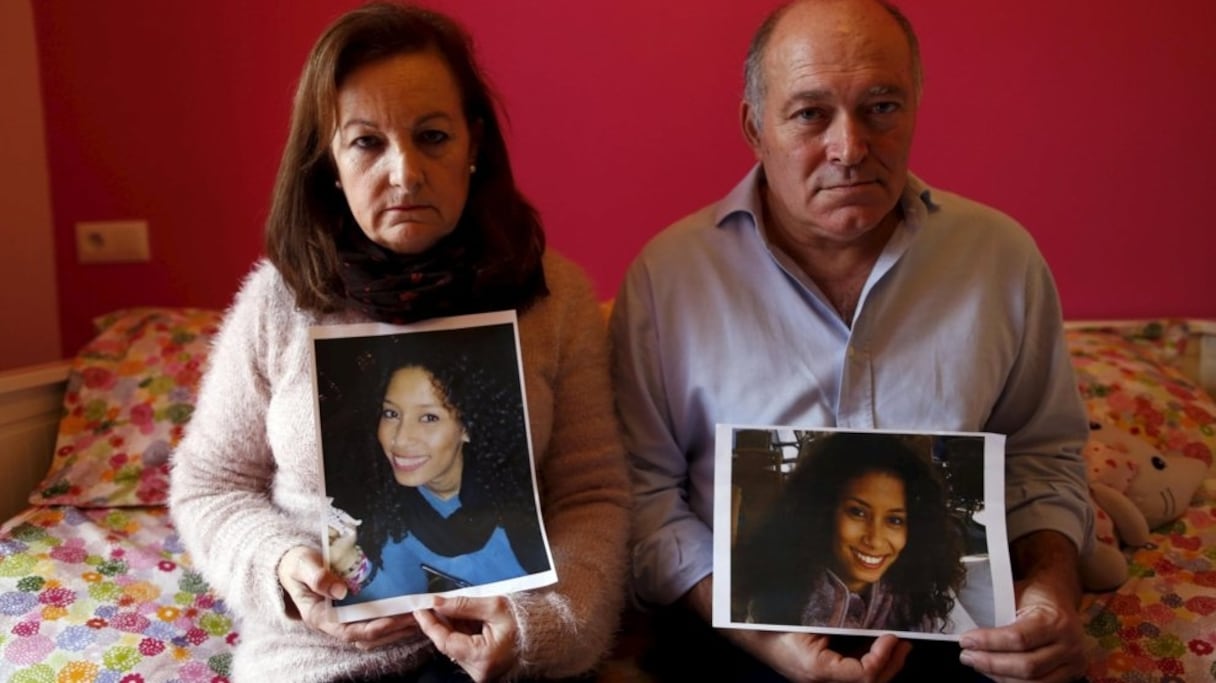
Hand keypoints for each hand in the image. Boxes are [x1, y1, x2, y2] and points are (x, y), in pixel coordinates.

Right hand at [276, 545, 419, 648]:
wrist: (295, 563)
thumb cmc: (297, 564)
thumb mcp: (303, 566)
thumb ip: (317, 577)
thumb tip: (340, 591)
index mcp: (321, 617)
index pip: (350, 632)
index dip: (374, 628)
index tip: (394, 620)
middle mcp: (334, 622)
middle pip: (368, 636)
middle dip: (393, 630)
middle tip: (418, 618)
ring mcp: (344, 618)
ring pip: (374, 632)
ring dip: (397, 628)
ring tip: (420, 616)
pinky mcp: (353, 610)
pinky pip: (375, 620)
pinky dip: (393, 618)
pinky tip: (409, 610)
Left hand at [415, 594, 517, 681]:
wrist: (544, 635)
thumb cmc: (524, 621)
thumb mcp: (494, 606)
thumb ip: (463, 605)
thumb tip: (438, 603)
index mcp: (483, 657)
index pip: (446, 641)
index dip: (430, 624)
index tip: (420, 609)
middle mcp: (479, 671)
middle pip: (448, 644)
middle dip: (439, 622)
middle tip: (432, 603)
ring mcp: (479, 672)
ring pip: (454, 646)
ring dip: (450, 627)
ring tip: (454, 608)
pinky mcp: (481, 668)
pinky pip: (463, 649)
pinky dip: (460, 633)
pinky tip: (464, 619)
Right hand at [731, 629, 909, 682]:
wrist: (751, 634)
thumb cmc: (773, 624)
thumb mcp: (806, 619)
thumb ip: (836, 620)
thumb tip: (869, 613)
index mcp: (817, 669)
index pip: (862, 674)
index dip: (882, 657)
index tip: (892, 637)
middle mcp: (820, 681)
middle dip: (891, 664)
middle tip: (905, 644)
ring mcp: (821, 681)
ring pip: (861, 682)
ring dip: (883, 665)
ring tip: (898, 647)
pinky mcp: (821, 676)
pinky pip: (850, 675)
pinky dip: (867, 663)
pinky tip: (877, 647)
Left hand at [958, 581, 1084, 682]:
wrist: (1060, 597)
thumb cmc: (1034, 596)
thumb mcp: (1017, 596)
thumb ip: (999, 616)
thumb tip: (971, 636)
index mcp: (1055, 621)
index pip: (1018, 638)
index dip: (988, 642)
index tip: (966, 640)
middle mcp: (1069, 644)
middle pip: (1027, 665)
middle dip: (991, 663)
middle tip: (967, 656)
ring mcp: (1072, 662)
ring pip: (1033, 682)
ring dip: (1000, 676)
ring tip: (978, 664)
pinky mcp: (1071, 674)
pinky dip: (1014, 682)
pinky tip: (996, 673)